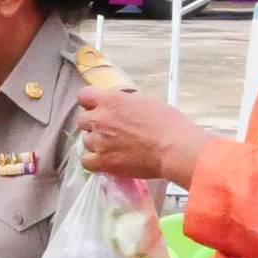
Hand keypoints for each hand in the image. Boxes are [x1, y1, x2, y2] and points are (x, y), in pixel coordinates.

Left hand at [75, 87, 211, 185]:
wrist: (175, 148)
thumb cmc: (169, 124)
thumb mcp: (145, 102)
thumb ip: (125, 104)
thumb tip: (120, 108)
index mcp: (111, 100)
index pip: (84, 96)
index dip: (90, 103)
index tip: (98, 108)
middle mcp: (100, 119)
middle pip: (82, 120)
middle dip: (93, 124)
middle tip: (109, 130)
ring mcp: (99, 141)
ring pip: (86, 141)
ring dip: (96, 143)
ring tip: (114, 147)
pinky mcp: (103, 161)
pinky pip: (87, 162)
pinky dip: (95, 162)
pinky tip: (107, 160)